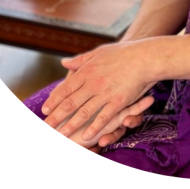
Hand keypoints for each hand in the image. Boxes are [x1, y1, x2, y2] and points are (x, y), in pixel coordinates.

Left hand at [41, 40, 155, 140]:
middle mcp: (93, 82)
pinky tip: (87, 136)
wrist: (145, 56)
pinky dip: (95, 127)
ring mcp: (106, 92)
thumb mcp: (99, 52)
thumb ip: (81, 60)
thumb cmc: (123, 53)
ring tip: (60, 135)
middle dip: (56, 117)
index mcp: (87, 71)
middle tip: (45, 128)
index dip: (54, 100)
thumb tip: (63, 63)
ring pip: (84, 112)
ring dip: (70, 125)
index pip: (65, 88)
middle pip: (70, 102)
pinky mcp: (119, 101)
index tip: (44, 110)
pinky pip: (104, 117)